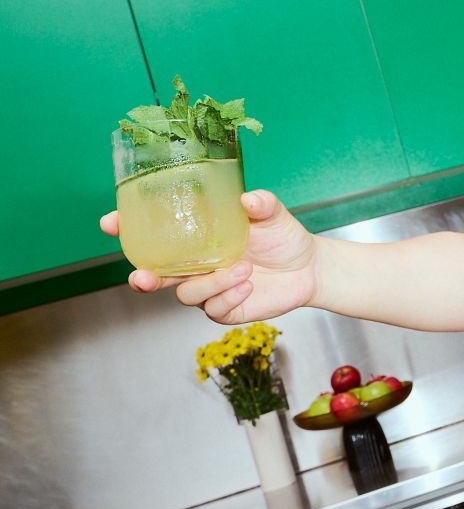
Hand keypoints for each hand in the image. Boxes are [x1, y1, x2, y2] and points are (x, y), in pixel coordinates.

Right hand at [99, 190, 316, 323]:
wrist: (308, 268)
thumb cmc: (282, 237)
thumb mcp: (273, 214)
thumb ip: (261, 204)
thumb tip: (248, 199)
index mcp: (195, 237)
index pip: (152, 234)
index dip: (127, 229)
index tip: (110, 223)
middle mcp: (194, 265)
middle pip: (153, 274)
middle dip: (141, 277)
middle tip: (141, 277)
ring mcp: (207, 289)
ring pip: (186, 293)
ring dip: (211, 282)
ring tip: (244, 268)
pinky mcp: (224, 309)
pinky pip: (212, 308)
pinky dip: (228, 296)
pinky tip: (247, 285)